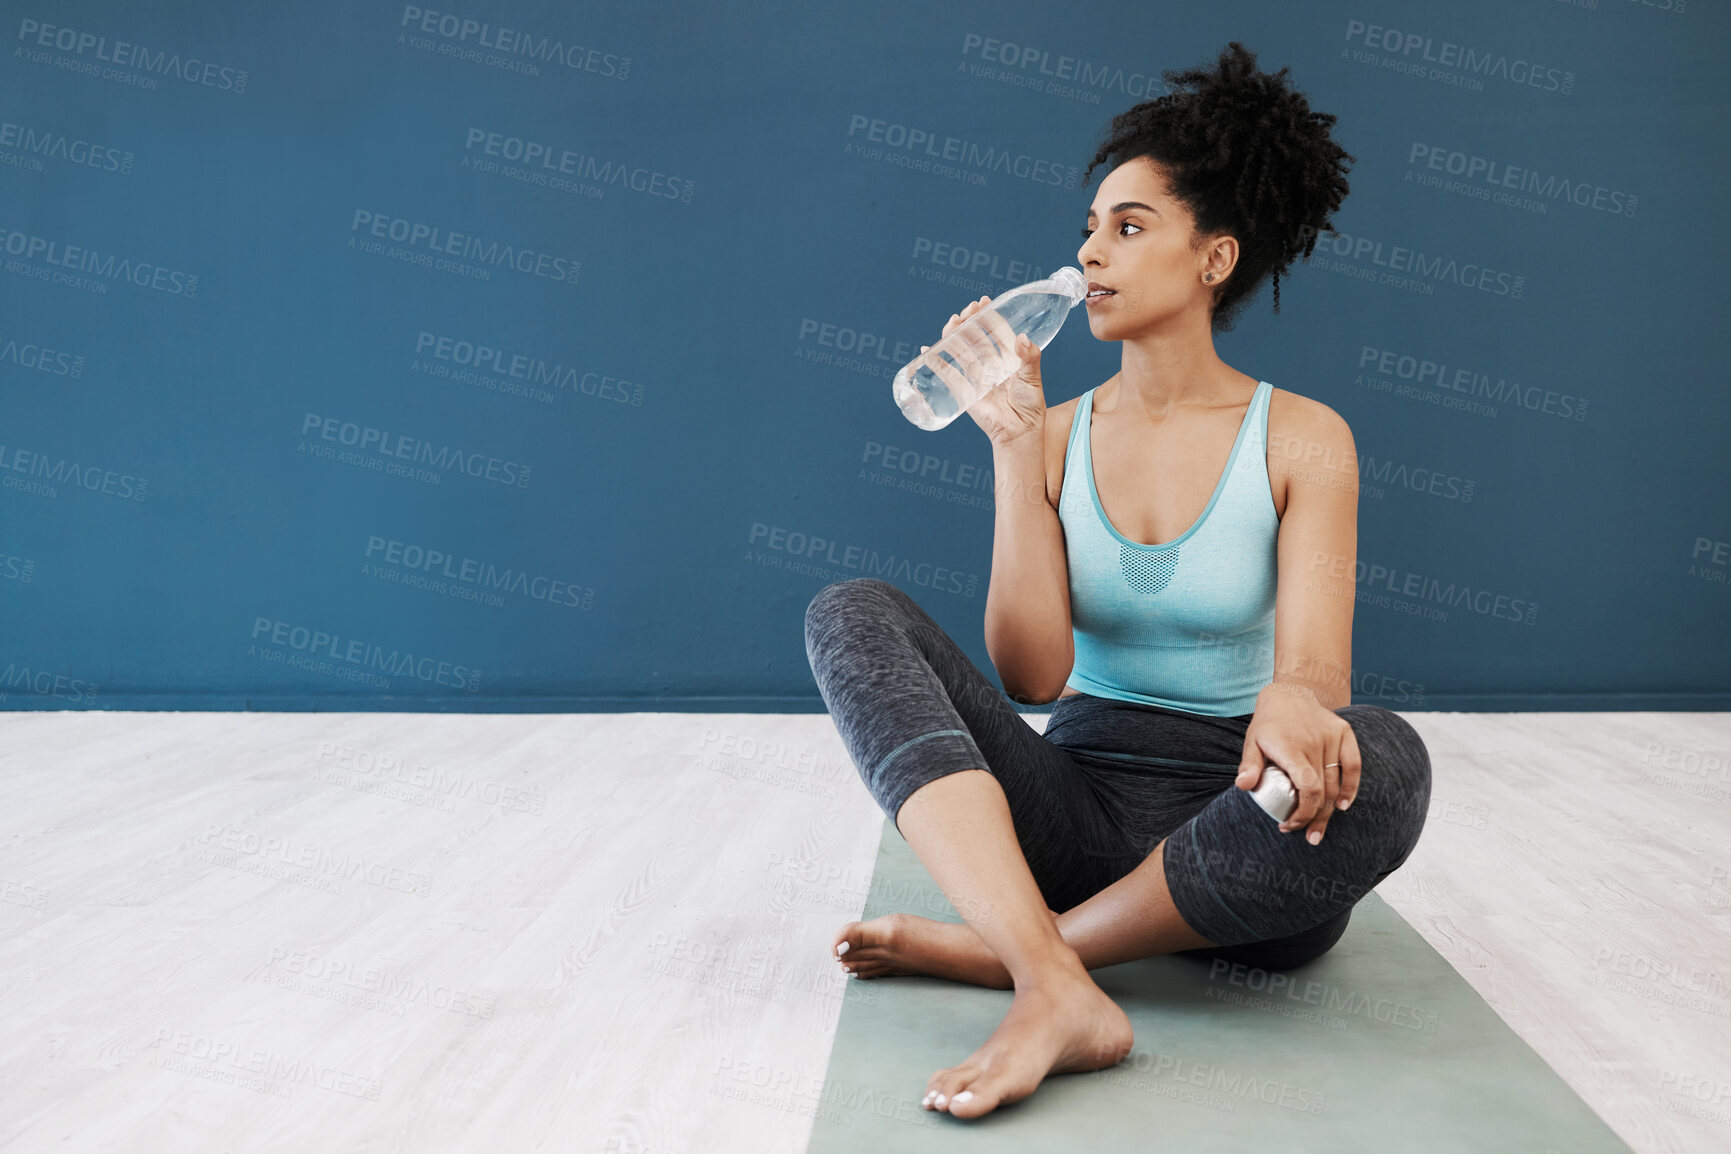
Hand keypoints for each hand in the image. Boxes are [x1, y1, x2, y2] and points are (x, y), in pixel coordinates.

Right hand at [919, 295, 1045, 446]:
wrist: (1018, 432)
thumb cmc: (1030, 406)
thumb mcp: (1033, 378)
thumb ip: (1030, 358)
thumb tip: (1022, 338)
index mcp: (1008, 358)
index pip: (996, 331)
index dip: (989, 316)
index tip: (983, 302)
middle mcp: (991, 365)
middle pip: (976, 338)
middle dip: (969, 322)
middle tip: (966, 311)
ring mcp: (976, 377)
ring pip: (961, 351)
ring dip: (954, 336)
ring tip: (951, 323)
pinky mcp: (965, 391)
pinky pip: (948, 374)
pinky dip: (937, 363)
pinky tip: (928, 351)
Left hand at [1234, 683, 1361, 845]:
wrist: (1290, 693)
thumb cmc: (1269, 723)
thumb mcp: (1252, 741)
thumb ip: (1249, 765)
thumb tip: (1244, 787)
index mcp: (1290, 747)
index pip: (1307, 787)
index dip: (1303, 812)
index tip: (1290, 825)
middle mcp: (1314, 742)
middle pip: (1322, 791)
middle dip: (1314, 818)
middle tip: (1308, 837)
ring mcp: (1331, 737)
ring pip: (1336, 783)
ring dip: (1329, 810)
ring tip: (1319, 829)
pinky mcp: (1344, 733)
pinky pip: (1354, 765)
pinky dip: (1351, 787)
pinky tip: (1342, 805)